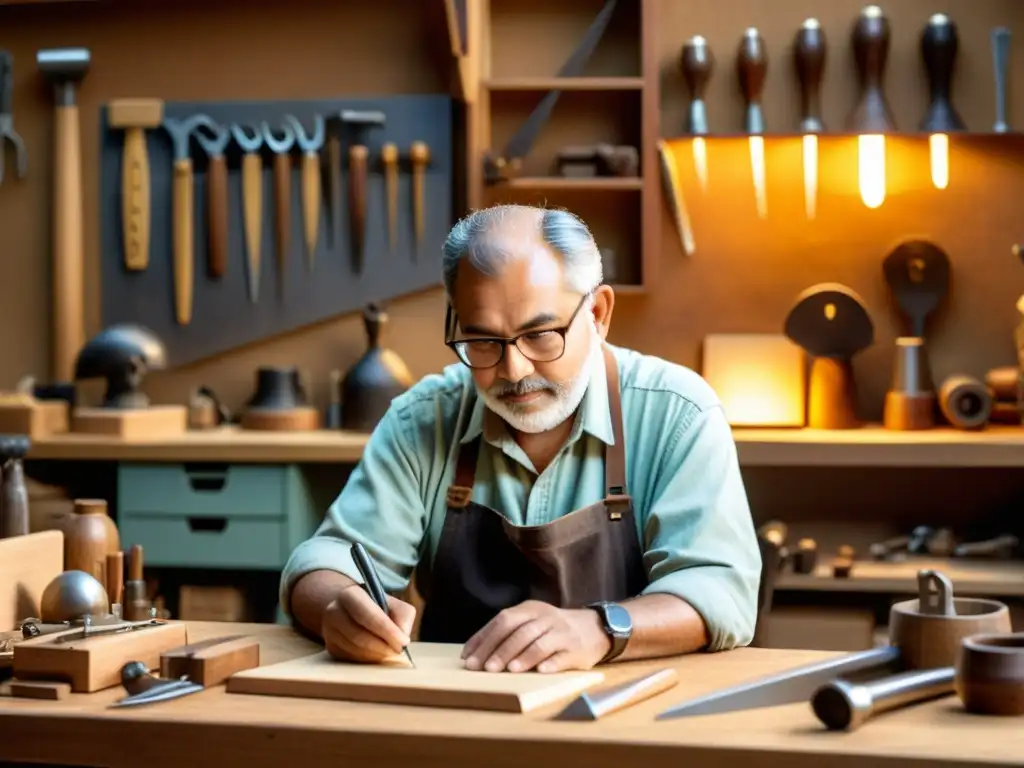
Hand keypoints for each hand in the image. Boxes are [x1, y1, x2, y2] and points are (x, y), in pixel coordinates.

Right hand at [322, 585, 416, 662]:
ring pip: (355, 650)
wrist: (348, 609)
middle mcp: (334, 612)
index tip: (404, 641)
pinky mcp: (331, 648)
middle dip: (383, 646)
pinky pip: (352, 659)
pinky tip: (378, 653)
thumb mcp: (393, 603)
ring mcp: (329, 631)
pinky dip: (369, 659)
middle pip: (359, 636)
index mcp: (350, 595)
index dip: (387, 630)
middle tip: (399, 650)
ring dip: (377, 654)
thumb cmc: (376, 606)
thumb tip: (402, 640)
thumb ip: (403, 617)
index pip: (367, 615)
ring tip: (390, 651)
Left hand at [461, 600, 610, 673]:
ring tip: (509, 670)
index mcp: (530, 609)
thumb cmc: (553, 629)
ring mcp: (562, 632)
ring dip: (523, 657)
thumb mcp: (531, 622)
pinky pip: (562, 656)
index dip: (484, 639)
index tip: (469, 658)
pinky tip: (541, 671)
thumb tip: (475, 652)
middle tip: (485, 668)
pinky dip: (551, 664)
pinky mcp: (576, 649)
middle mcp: (546, 618)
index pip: (503, 620)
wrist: (594, 628)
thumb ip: (508, 632)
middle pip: (519, 631)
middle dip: (500, 650)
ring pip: (540, 643)